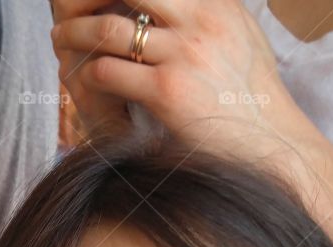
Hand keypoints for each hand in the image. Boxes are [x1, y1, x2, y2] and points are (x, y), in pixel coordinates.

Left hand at [50, 0, 308, 157]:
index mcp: (216, 0)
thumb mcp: (242, 36)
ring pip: (108, 29)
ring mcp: (184, 53)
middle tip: (68, 8)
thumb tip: (181, 2)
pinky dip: (87, 74)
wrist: (272, 145)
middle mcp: (201, 18)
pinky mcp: (168, 91)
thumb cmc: (254, 99)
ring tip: (60, 40)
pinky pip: (109, 72)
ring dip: (76, 35)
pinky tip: (79, 80)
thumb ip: (211, 10)